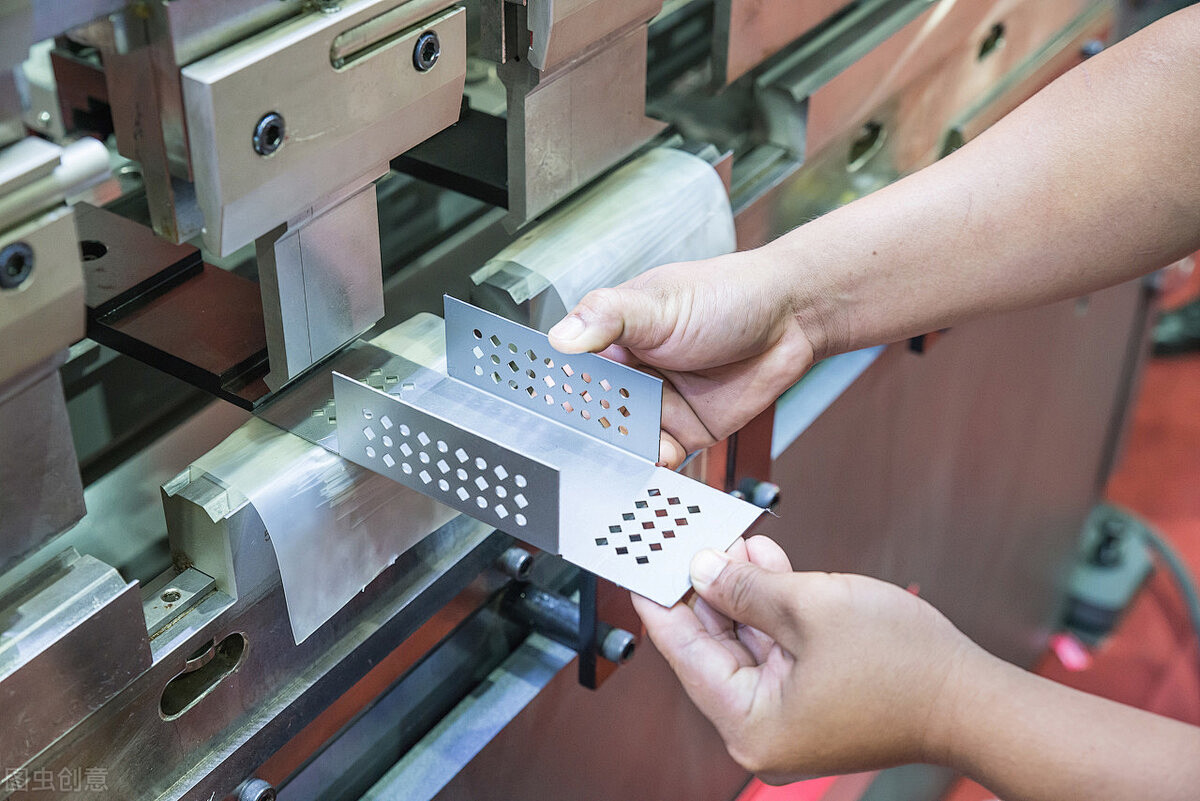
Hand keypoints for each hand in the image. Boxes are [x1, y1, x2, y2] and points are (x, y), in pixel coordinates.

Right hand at [547, 252, 817, 467]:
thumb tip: (561, 336)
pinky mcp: (685, 430)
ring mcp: (657, 403)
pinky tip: (655, 457)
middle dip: (588, 426)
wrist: (791, 318)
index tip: (549, 404)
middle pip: (593, 409)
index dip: (559, 386)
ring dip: (619, 448)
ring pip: (623, 437)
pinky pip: (658, 455)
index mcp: (613, 335)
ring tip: (620, 450)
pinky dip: (653, 463)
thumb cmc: (728, 294)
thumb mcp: (660, 302)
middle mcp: (631, 372)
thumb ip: (608, 317)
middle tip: (585, 435)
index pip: (572, 366)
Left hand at [631, 536, 983, 782]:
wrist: (975, 697)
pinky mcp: (813, 700)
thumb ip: (746, 589)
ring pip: (748, 643)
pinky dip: (771, 609)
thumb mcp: (810, 608)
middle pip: (715, 648)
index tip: (639, 568)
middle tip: (688, 542)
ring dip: (742, 591)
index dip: (661, 603)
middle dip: (707, 589)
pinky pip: (778, 649)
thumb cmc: (905, 667)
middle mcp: (764, 731)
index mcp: (752, 726)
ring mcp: (790, 718)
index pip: (686, 655)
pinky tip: (763, 563)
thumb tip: (703, 570)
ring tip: (731, 543)